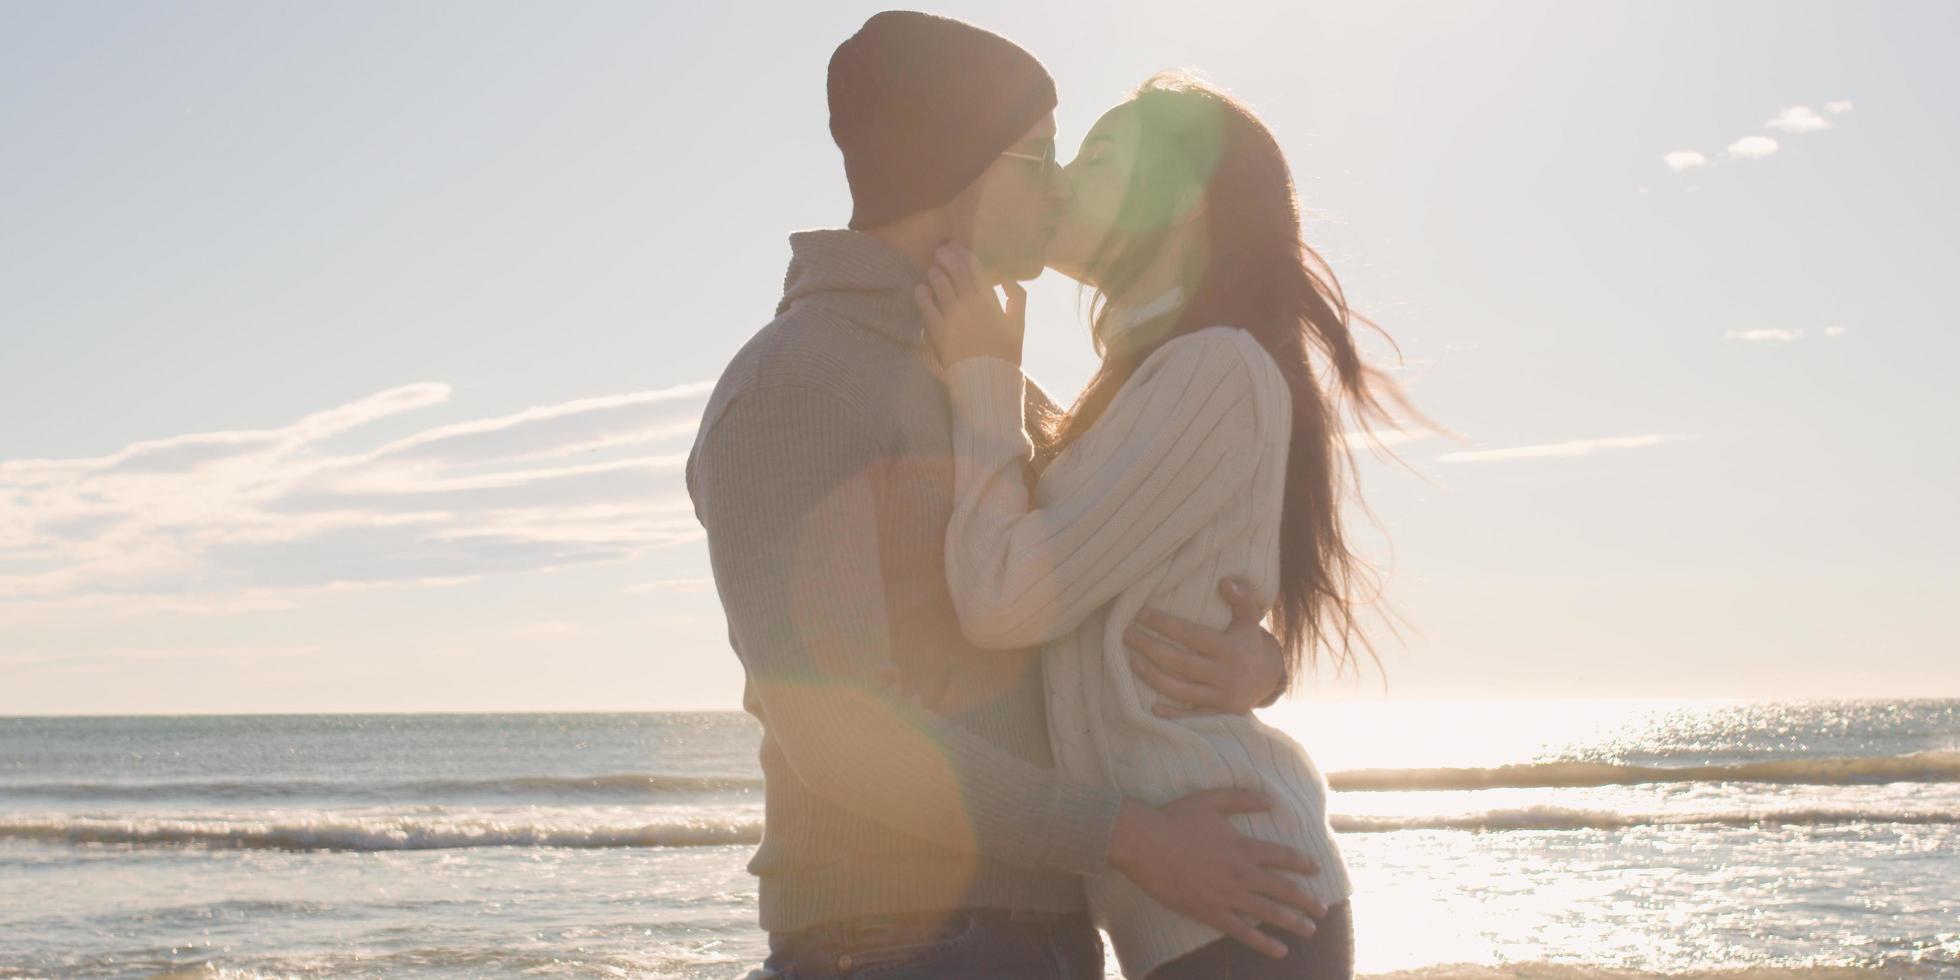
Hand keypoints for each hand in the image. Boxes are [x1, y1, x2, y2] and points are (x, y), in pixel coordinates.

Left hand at [913, 241, 1026, 365]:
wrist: (987, 380)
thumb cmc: (1005, 354)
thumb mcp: (1019, 325)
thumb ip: (1017, 298)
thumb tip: (1007, 278)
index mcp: (990, 300)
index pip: (974, 268)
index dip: (963, 254)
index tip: (956, 247)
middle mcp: (969, 304)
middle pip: (954, 271)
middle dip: (946, 257)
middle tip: (940, 251)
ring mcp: (952, 316)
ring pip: (939, 284)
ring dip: (935, 272)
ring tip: (932, 268)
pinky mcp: (937, 330)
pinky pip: (926, 306)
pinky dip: (922, 294)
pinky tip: (921, 289)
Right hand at [1109, 793, 1325, 956]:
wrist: (1144, 843)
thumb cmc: (1175, 818)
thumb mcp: (1212, 800)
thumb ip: (1244, 799)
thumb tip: (1273, 800)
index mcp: (1244, 847)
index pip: (1284, 857)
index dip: (1302, 863)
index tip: (1316, 870)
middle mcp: (1242, 874)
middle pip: (1284, 890)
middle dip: (1307, 901)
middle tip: (1322, 910)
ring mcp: (1228, 897)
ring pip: (1270, 913)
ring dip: (1294, 923)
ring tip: (1310, 931)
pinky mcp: (1210, 913)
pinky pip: (1243, 932)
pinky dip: (1264, 943)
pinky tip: (1280, 951)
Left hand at [1128, 577, 1286, 716]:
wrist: (1269, 680)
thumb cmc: (1248, 643)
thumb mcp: (1249, 619)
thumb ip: (1242, 599)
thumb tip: (1225, 581)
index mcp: (1231, 649)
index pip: (1191, 635)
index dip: (1165, 625)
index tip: (1141, 614)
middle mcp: (1226, 674)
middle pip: (1181, 663)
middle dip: (1150, 649)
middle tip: (1127, 636)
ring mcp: (1222, 697)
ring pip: (1181, 690)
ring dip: (1153, 677)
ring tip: (1132, 661)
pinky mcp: (1219, 714)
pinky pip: (1192, 716)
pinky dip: (1173, 714)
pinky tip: (1152, 707)